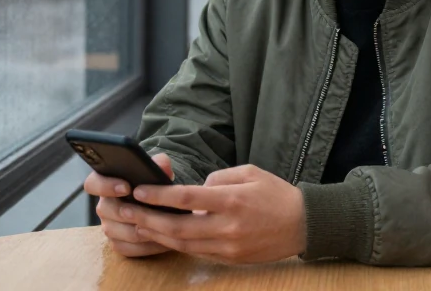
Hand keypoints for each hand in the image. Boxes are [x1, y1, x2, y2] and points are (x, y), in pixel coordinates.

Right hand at [84, 153, 174, 257]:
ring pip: (114, 231)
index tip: (126, 187)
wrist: (160, 205)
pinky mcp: (117, 243)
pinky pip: (125, 248)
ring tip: (158, 227)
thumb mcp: (157, 171)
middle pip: (103, 210)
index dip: (106, 185)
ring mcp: (108, 226)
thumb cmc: (153, 184)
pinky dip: (144, 246)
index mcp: (106, 183)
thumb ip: (159, 164)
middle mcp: (104, 205)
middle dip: (125, 211)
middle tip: (145, 211)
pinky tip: (162, 241)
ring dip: (137, 230)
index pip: (93, 183)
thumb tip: (162, 164)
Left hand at [128, 164, 305, 263]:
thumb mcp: (250, 172)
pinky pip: (197, 252)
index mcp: (232, 200)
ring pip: (183, 244)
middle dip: (147, 220)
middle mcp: (228, 226)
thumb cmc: (276, 193)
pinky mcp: (231, 258)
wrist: (304, 224)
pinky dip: (178, 244)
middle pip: (178, 227)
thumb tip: (195, 190)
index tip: (139, 190)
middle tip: (126, 212)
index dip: (159, 195)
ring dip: (157, 235)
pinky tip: (163, 236)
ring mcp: (229, 246)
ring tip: (137, 225)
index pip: (186, 198)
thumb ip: (218, 178)